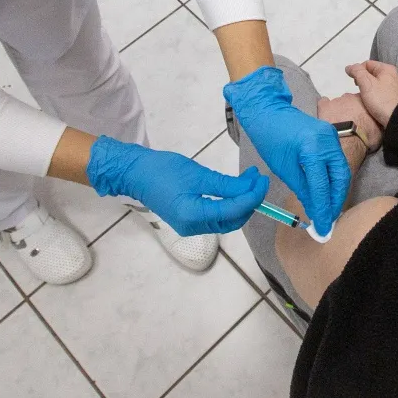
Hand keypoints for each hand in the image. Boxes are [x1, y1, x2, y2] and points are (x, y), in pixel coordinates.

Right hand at [84, 136, 268, 235]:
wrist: (135, 173)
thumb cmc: (163, 170)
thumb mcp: (198, 174)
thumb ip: (225, 185)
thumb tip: (250, 190)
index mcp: (193, 217)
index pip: (233, 211)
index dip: (252, 196)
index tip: (262, 180)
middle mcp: (193, 228)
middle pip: (233, 220)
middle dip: (249, 201)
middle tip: (258, 179)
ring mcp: (191, 226)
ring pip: (226, 220)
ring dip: (241, 202)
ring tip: (249, 180)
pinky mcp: (189, 220)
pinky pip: (216, 216)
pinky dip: (229, 204)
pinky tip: (235, 188)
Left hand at [223, 65, 349, 235]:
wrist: (268, 110)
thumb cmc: (269, 138)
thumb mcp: (283, 168)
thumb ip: (302, 189)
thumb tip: (315, 210)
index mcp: (313, 148)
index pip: (322, 186)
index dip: (323, 209)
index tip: (322, 228)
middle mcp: (328, 141)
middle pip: (340, 178)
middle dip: (336, 202)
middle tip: (328, 221)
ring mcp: (332, 137)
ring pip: (341, 172)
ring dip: (336, 192)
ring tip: (328, 211)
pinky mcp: (331, 137)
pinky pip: (336, 163)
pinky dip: (333, 180)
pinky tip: (327, 194)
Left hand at [317, 92, 381, 149]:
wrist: (347, 142)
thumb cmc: (366, 137)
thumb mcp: (379, 130)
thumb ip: (378, 121)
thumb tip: (379, 120)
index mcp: (365, 101)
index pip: (364, 100)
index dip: (362, 109)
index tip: (362, 117)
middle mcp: (351, 97)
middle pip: (350, 100)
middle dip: (350, 108)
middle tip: (350, 121)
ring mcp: (337, 100)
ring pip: (338, 102)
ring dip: (338, 110)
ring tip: (338, 122)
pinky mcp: (325, 106)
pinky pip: (323, 103)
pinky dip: (325, 108)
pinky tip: (326, 116)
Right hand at [345, 60, 397, 127]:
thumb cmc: (381, 100)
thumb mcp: (366, 83)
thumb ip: (357, 72)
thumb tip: (349, 67)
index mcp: (387, 69)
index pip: (367, 63)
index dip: (358, 71)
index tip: (354, 83)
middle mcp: (394, 75)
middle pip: (373, 73)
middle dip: (363, 80)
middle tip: (359, 90)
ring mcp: (396, 87)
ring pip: (377, 83)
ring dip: (369, 88)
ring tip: (365, 98)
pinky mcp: (397, 98)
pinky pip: (382, 92)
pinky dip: (376, 95)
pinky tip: (373, 103)